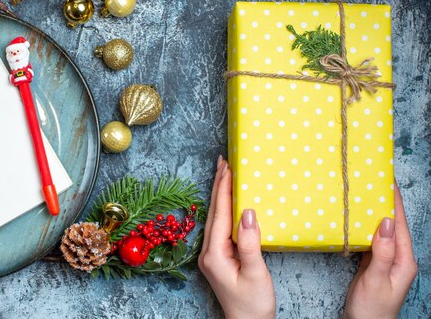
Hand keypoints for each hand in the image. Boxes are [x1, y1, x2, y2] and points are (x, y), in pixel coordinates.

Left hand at [199, 156, 274, 318]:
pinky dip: (225, 209)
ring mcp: (212, 254)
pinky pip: (221, 226)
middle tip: (223, 161)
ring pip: (216, 218)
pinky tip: (230, 201)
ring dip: (220, 195)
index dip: (224, 189)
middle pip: (214, 212)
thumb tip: (248, 212)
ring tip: (225, 173)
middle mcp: (209, 252)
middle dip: (218, 185)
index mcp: (215, 254)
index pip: (220, 214)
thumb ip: (250, 243)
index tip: (228, 167)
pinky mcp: (219, 257)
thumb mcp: (255, 273)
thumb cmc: (253, 303)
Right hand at [343, 184, 417, 318]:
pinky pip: (371, 239)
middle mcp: (398, 257)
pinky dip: (365, 225)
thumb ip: (383, 252)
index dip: (395, 202)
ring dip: (374, 212)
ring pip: (381, 230)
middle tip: (374, 181)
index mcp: (404, 260)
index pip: (401, 225)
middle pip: (393, 224)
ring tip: (365, 194)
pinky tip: (357, 218)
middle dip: (386, 202)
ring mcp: (386, 260)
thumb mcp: (376, 280)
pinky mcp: (374, 263)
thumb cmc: (372, 309)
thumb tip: (387, 222)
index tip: (388, 181)